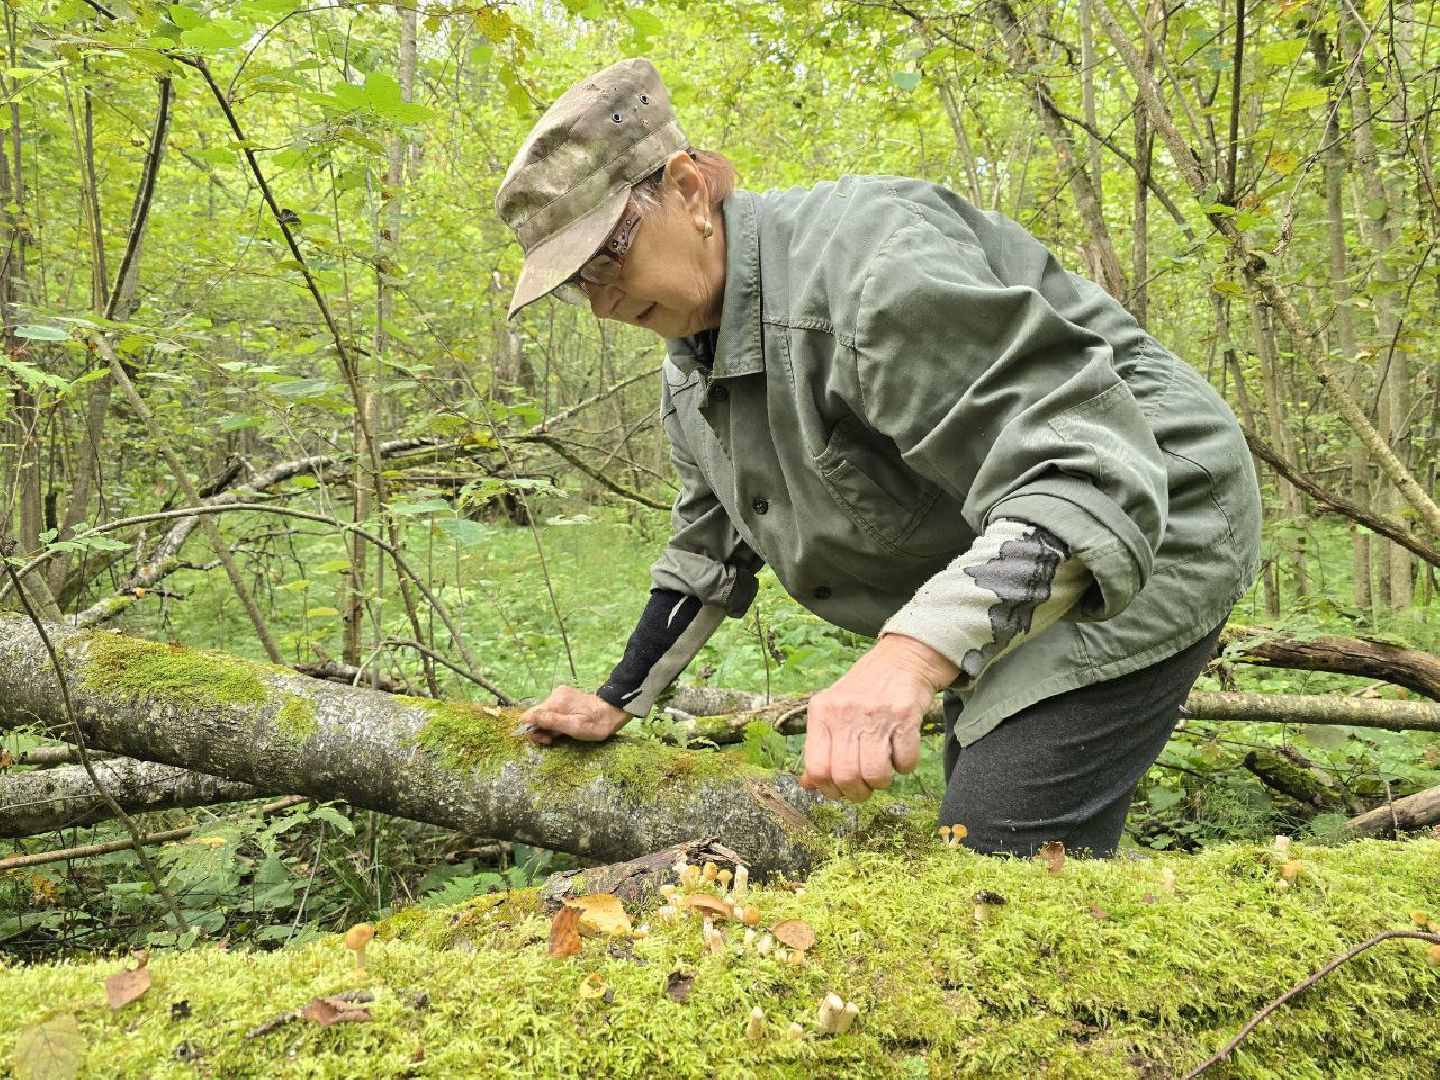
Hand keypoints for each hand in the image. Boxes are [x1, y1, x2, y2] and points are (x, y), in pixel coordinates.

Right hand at [519, 686, 628, 744]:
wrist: (613, 712)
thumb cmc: (596, 724)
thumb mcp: (574, 727)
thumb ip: (550, 721)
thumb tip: (526, 718)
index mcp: (556, 702)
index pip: (530, 715)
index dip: (533, 730)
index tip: (547, 739)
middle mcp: (555, 695)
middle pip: (536, 715)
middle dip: (542, 730)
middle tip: (556, 739)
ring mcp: (560, 695)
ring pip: (544, 714)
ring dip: (550, 727)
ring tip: (563, 733)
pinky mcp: (565, 698)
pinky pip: (552, 711)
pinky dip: (556, 721)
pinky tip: (566, 726)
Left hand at [800, 635, 957, 802]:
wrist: (900, 660)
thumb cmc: (863, 691)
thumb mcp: (832, 711)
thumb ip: (819, 747)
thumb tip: (809, 785)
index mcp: (821, 712)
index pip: (817, 768)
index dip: (829, 789)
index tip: (840, 790)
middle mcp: (844, 713)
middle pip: (846, 776)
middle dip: (858, 792)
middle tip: (865, 787)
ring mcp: (875, 714)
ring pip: (875, 774)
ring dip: (882, 782)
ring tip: (884, 771)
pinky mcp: (905, 717)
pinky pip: (905, 761)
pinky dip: (905, 766)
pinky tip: (900, 753)